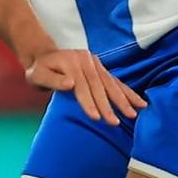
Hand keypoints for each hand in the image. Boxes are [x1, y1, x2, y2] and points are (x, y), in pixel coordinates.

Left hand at [25, 45, 146, 122]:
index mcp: (72, 62)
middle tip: (115, 122)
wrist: (44, 56)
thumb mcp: (36, 74)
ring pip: (111, 82)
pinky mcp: (101, 67)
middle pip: (99, 85)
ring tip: (133, 113)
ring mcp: (95, 62)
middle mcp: (86, 60)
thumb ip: (53, 80)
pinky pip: (116, 81)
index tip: (96, 117)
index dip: (89, 102)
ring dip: (123, 99)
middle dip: (108, 105)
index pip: (82, 86)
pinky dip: (128, 92)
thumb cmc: (38, 70)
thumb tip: (70, 83)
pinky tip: (140, 102)